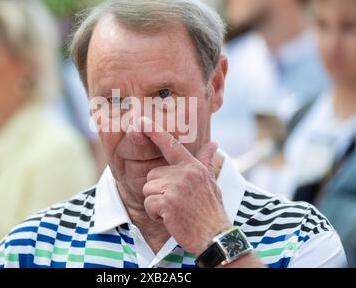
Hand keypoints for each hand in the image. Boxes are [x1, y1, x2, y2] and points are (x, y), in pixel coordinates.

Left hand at [140, 117, 231, 255]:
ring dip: (156, 204)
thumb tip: (213, 144)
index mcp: (192, 166)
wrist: (215, 236)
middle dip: (158, 191)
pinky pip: (148, 204)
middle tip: (176, 203)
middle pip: (152, 175)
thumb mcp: (210, 182)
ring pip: (148, 190)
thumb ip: (205, 161)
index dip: (155, 132)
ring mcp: (175, 186)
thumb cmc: (211, 210)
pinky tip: (171, 219)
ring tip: (175, 211)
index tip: (141, 120)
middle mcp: (184, 172)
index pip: (171, 144)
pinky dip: (156, 214)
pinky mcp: (167, 201)